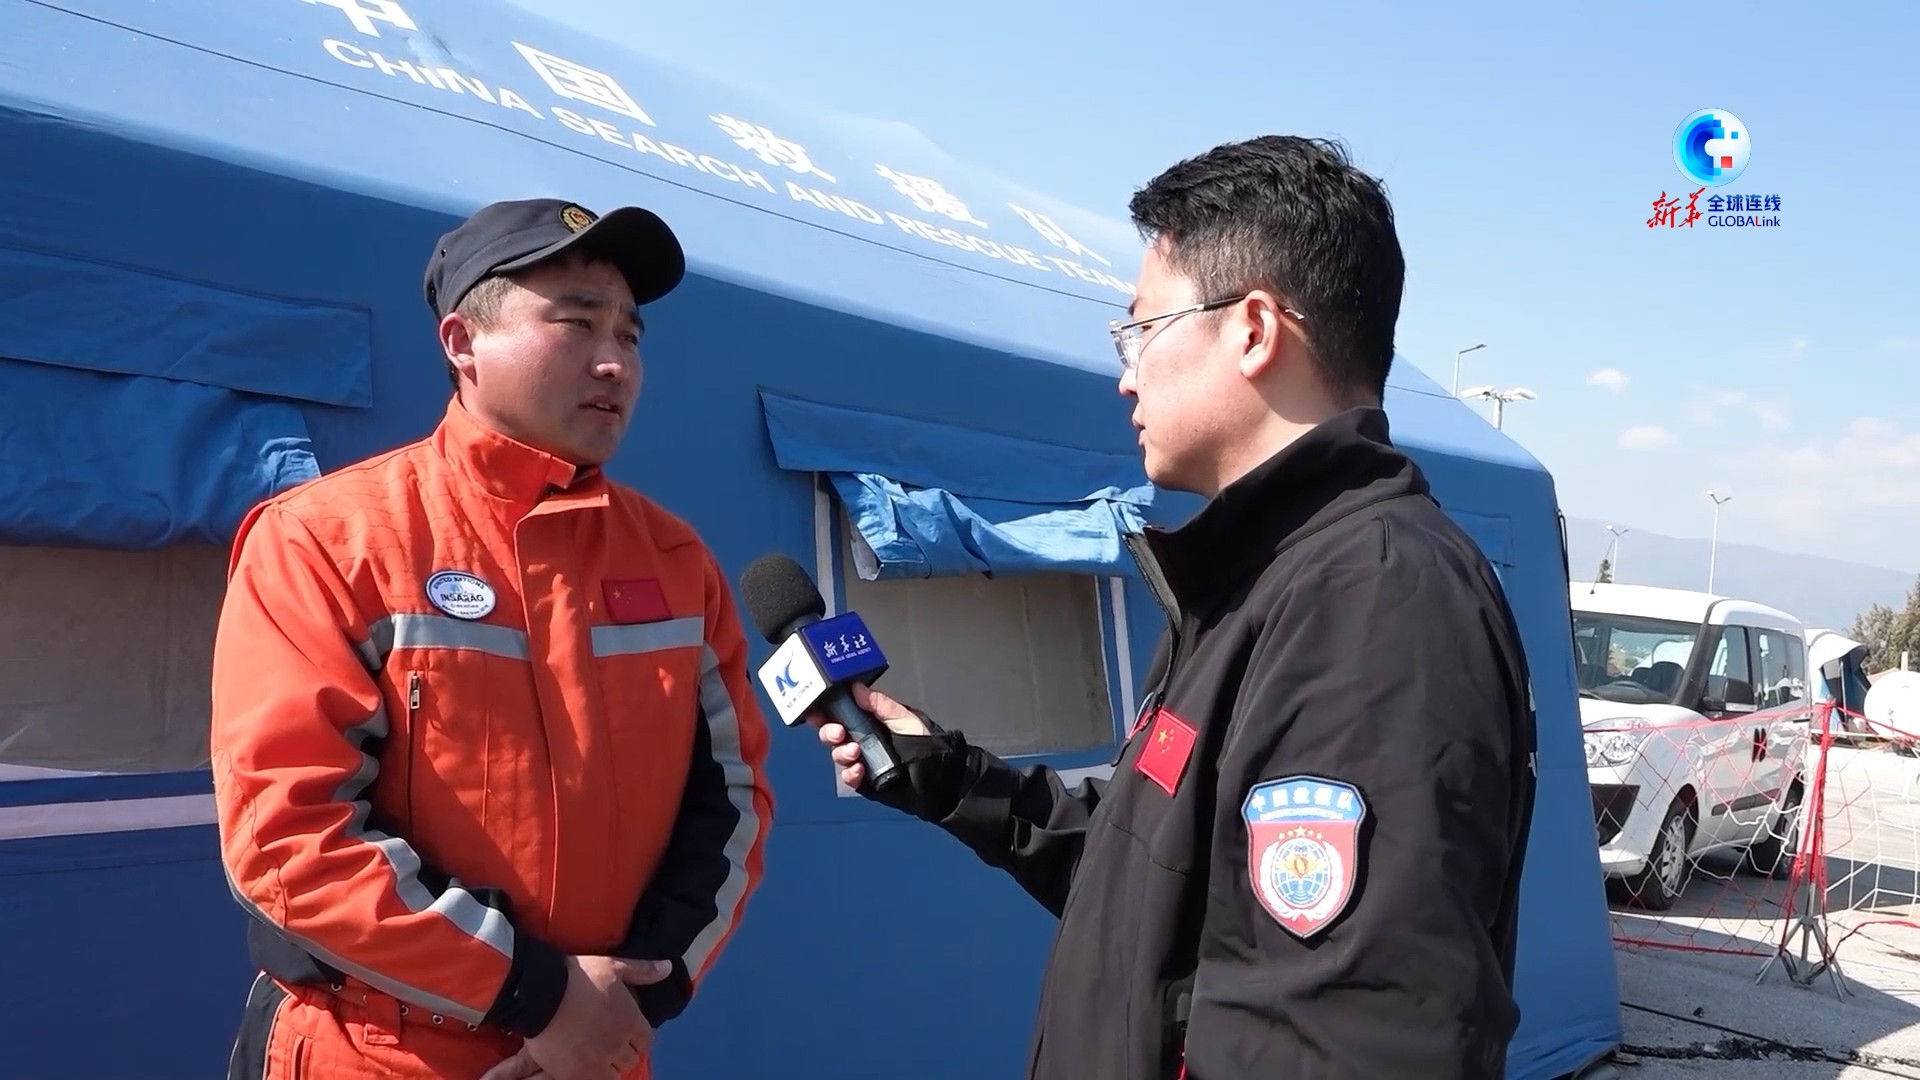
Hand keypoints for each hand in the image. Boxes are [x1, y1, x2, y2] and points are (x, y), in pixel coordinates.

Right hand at [511, 955, 671, 1079]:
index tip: (627, 1032)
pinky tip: (582, 1064)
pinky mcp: (575, 1073)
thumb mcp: (614, 966)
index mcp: (631, 1021)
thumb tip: (668, 968)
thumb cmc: (579, 977)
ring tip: (596, 1054)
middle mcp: (618, 1045)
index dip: (637, 1037)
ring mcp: (597, 1062)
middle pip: (631, 1059)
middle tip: (609, 1042)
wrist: (541, 994)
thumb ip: (643, 971)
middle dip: (623, 1051)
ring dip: (608, 1066)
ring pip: (613, 1074)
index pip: (646, 1041)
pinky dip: (590, 1074)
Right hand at [812, 683, 929, 789]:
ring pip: (837, 755)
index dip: (824, 713)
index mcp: (867, 721)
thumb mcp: (904, 717)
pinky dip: (850, 774)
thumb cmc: (924, 741)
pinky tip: (859, 770)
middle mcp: (860, 739)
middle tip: (838, 732)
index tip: (818, 712)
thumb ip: (879, 704)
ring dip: (841, 752)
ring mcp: (861, 761)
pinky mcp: (864, 781)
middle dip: (829, 732)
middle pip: (831, 734)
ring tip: (856, 752)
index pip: (839, 714)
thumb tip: (856, 687)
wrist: (937, 775)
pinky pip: (848, 777)